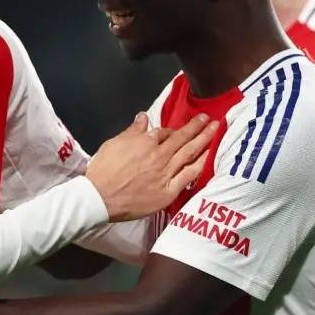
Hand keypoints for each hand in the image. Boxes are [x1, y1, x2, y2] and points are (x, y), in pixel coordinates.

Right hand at [88, 113, 218, 221]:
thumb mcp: (114, 143)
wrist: (99, 198)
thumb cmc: (103, 170)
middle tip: (209, 119)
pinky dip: (200, 165)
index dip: (172, 129)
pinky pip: (188, 176)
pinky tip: (209, 157)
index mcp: (145, 142)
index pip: (164, 132)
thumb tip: (144, 117)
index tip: (179, 129)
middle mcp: (159, 155)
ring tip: (215, 130)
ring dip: (203, 140)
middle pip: (182, 139)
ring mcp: (165, 174)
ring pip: (189, 154)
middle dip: (197, 127)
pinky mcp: (168, 192)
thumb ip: (132, 131)